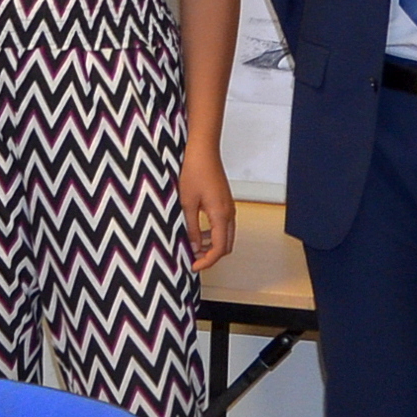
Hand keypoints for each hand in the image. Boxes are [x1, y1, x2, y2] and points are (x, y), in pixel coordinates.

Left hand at [179, 153, 237, 273]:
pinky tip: (197, 232)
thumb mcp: (187, 203)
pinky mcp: (225, 202)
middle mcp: (229, 213)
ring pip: (226, 236)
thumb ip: (191, 227)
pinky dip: (213, 234)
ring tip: (193, 246)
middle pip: (226, 246)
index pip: (219, 249)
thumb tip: (193, 247)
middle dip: (211, 256)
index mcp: (221, 215)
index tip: (193, 266)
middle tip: (193, 259)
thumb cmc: (194, 171)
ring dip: (212, 245)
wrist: (203, 150)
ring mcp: (229, 207)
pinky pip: (223, 225)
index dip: (207, 262)